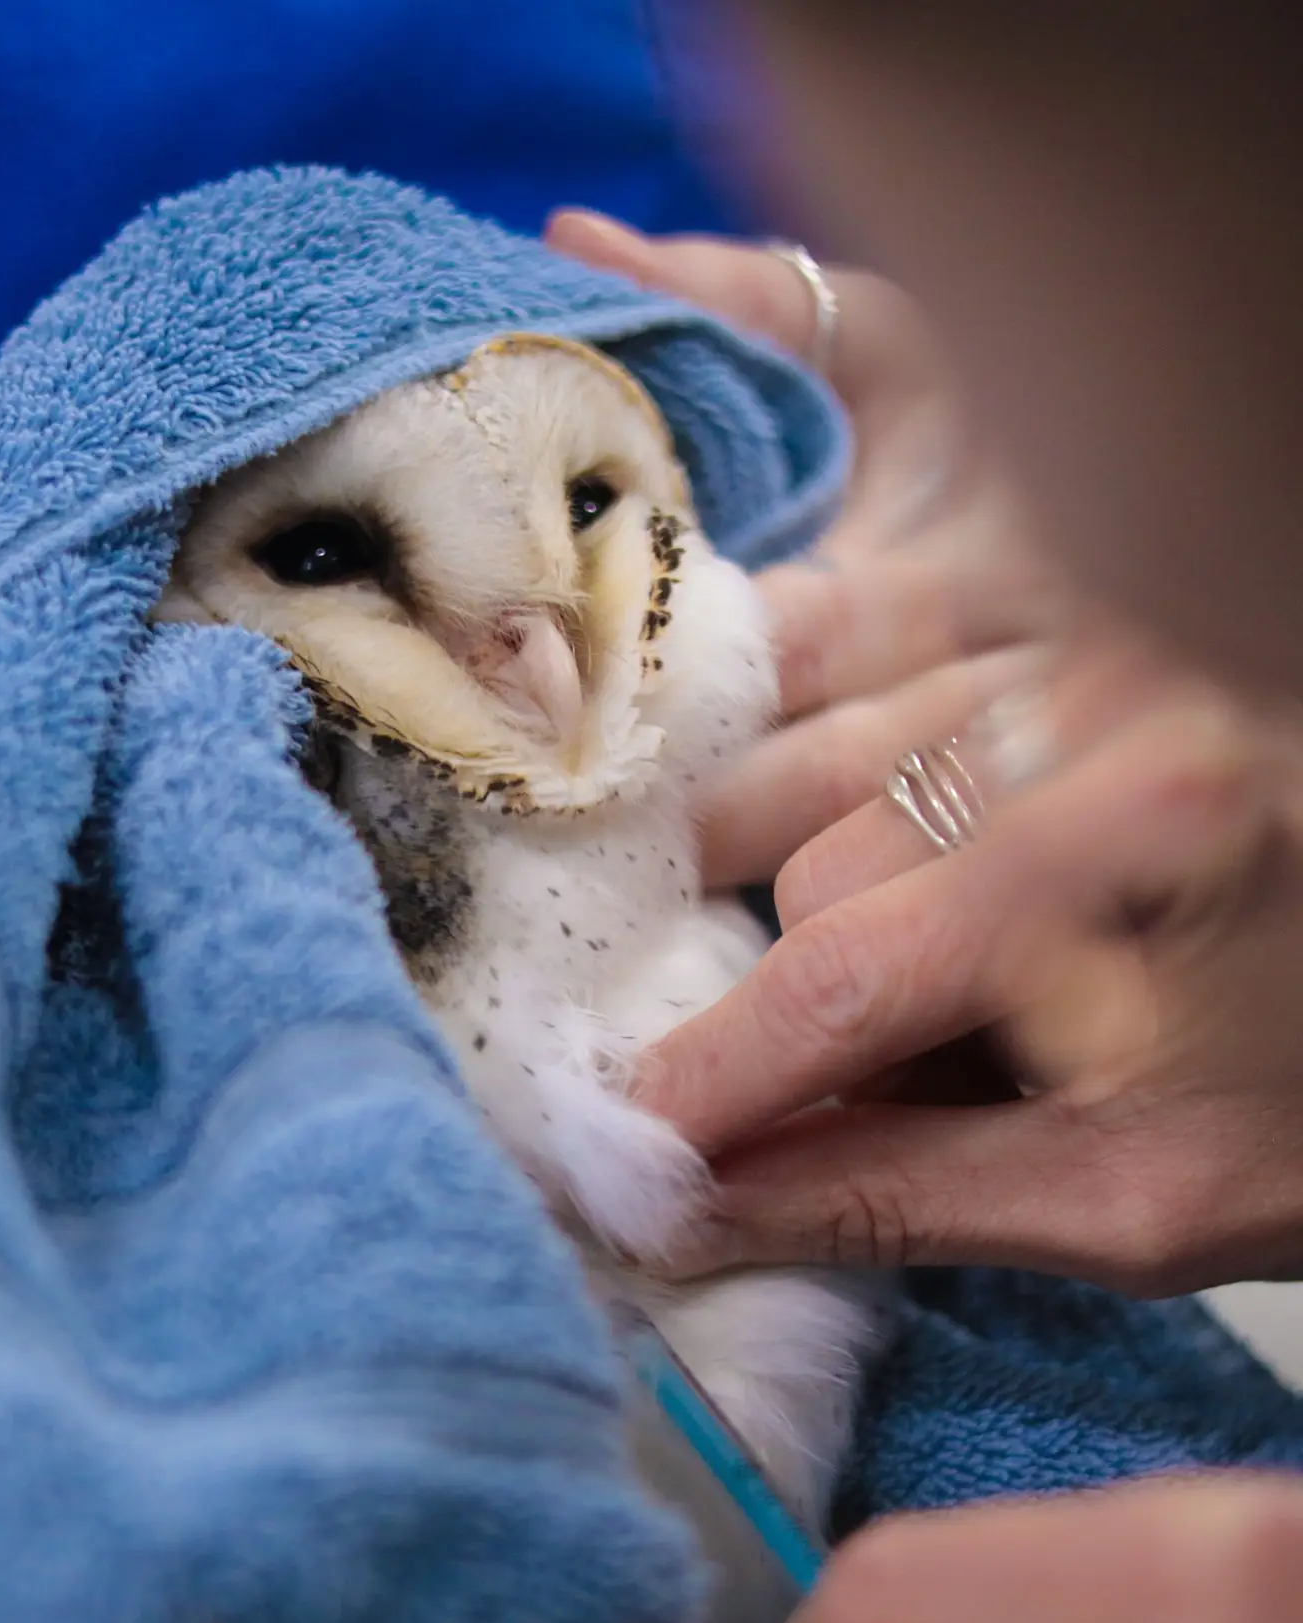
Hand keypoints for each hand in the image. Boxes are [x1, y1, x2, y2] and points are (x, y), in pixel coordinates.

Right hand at [547, 215, 1302, 1294]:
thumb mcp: (1163, 1194)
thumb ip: (919, 1196)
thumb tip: (693, 1210)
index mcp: (1146, 863)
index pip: (847, 977)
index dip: (719, 1078)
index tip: (628, 1153)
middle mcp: (1101, 682)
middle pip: (804, 822)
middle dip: (760, 950)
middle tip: (728, 1035)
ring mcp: (1080, 572)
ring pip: (809, 675)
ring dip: (755, 787)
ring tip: (701, 869)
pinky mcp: (1071, 505)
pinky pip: (875, 360)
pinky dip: (738, 315)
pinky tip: (602, 268)